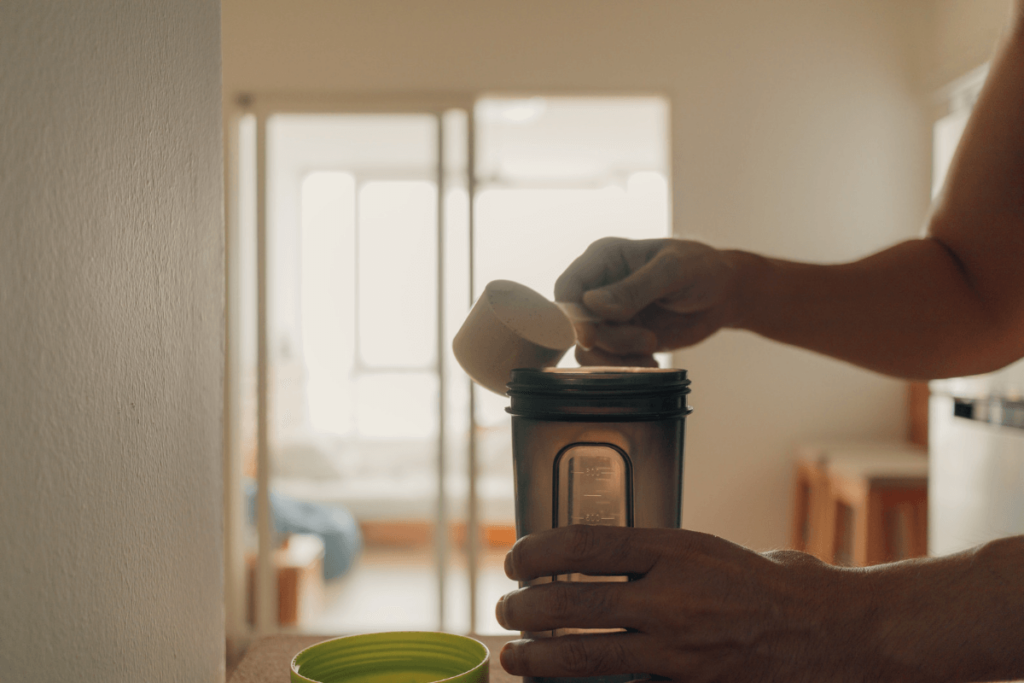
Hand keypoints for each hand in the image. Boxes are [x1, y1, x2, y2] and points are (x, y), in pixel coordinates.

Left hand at [495, 525, 862, 681]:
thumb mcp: (714, 549)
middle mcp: (672, 596)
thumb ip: (662, 554)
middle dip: (528, 608)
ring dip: (541, 657)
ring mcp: (678, 649)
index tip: (516, 559)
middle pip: (576, 601)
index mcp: (677, 549)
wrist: (832, 634)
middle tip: (504, 610)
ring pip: (589, 656)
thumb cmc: (774, 586)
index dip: (540, 551)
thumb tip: (611, 557)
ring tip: (515, 657)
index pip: (588, 543)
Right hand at [553, 238, 740, 366]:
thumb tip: (593, 305)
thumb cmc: (702, 269)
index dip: (571, 316)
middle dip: (610, 340)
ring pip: (588, 348)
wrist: (724, 294)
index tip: (589, 338)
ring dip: (617, 358)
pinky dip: (625, 368)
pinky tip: (651, 362)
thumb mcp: (673, 271)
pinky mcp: (620, 337)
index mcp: (603, 258)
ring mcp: (608, 314)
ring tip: (651, 350)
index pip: (568, 288)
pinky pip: (606, 361)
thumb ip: (634, 288)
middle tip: (648, 340)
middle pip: (577, 324)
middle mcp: (598, 285)